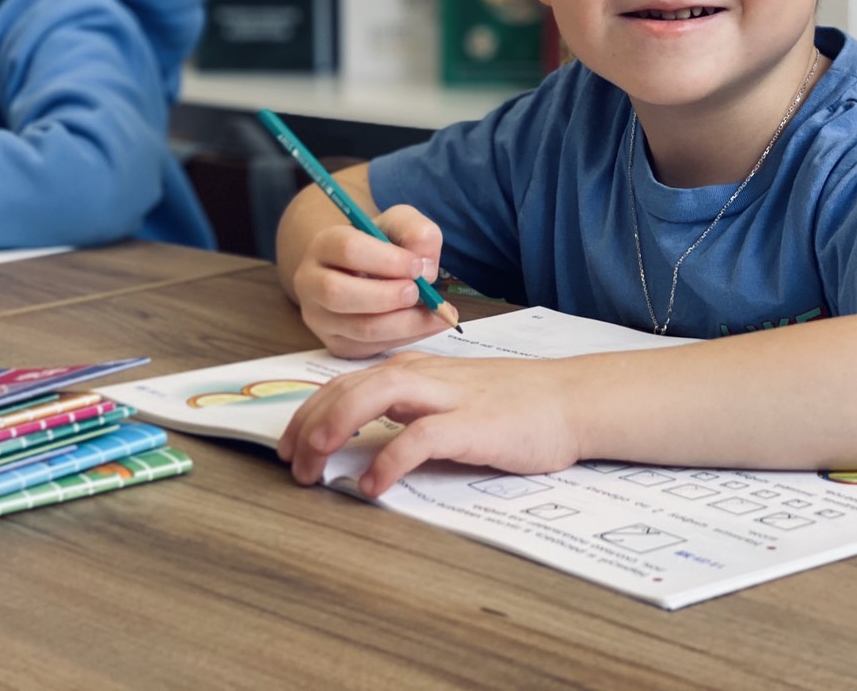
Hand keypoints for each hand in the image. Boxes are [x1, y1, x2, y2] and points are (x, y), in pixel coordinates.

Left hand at [276, 352, 584, 495]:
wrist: (570, 400)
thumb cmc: (511, 404)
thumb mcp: (447, 398)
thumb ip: (407, 408)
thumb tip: (361, 431)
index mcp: (412, 370)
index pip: (342, 384)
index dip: (305, 414)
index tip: (285, 446)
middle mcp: (421, 377)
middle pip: (346, 389)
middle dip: (308, 426)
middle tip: (291, 467)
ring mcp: (446, 397)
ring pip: (373, 397)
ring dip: (334, 430)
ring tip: (315, 467)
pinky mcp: (471, 424)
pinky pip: (419, 438)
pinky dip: (388, 461)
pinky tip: (373, 485)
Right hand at [291, 204, 455, 357]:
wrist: (363, 273)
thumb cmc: (382, 246)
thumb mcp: (400, 225)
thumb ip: (417, 232)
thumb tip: (426, 269)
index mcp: (325, 245)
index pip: (348, 249)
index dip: (387, 260)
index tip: (418, 266)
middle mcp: (311, 282)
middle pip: (338, 293)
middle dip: (386, 296)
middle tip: (418, 292)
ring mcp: (319, 317)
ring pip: (359, 327)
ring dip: (403, 322)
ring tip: (435, 312)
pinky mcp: (336, 343)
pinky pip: (371, 347)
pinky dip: (405, 338)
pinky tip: (426, 324)